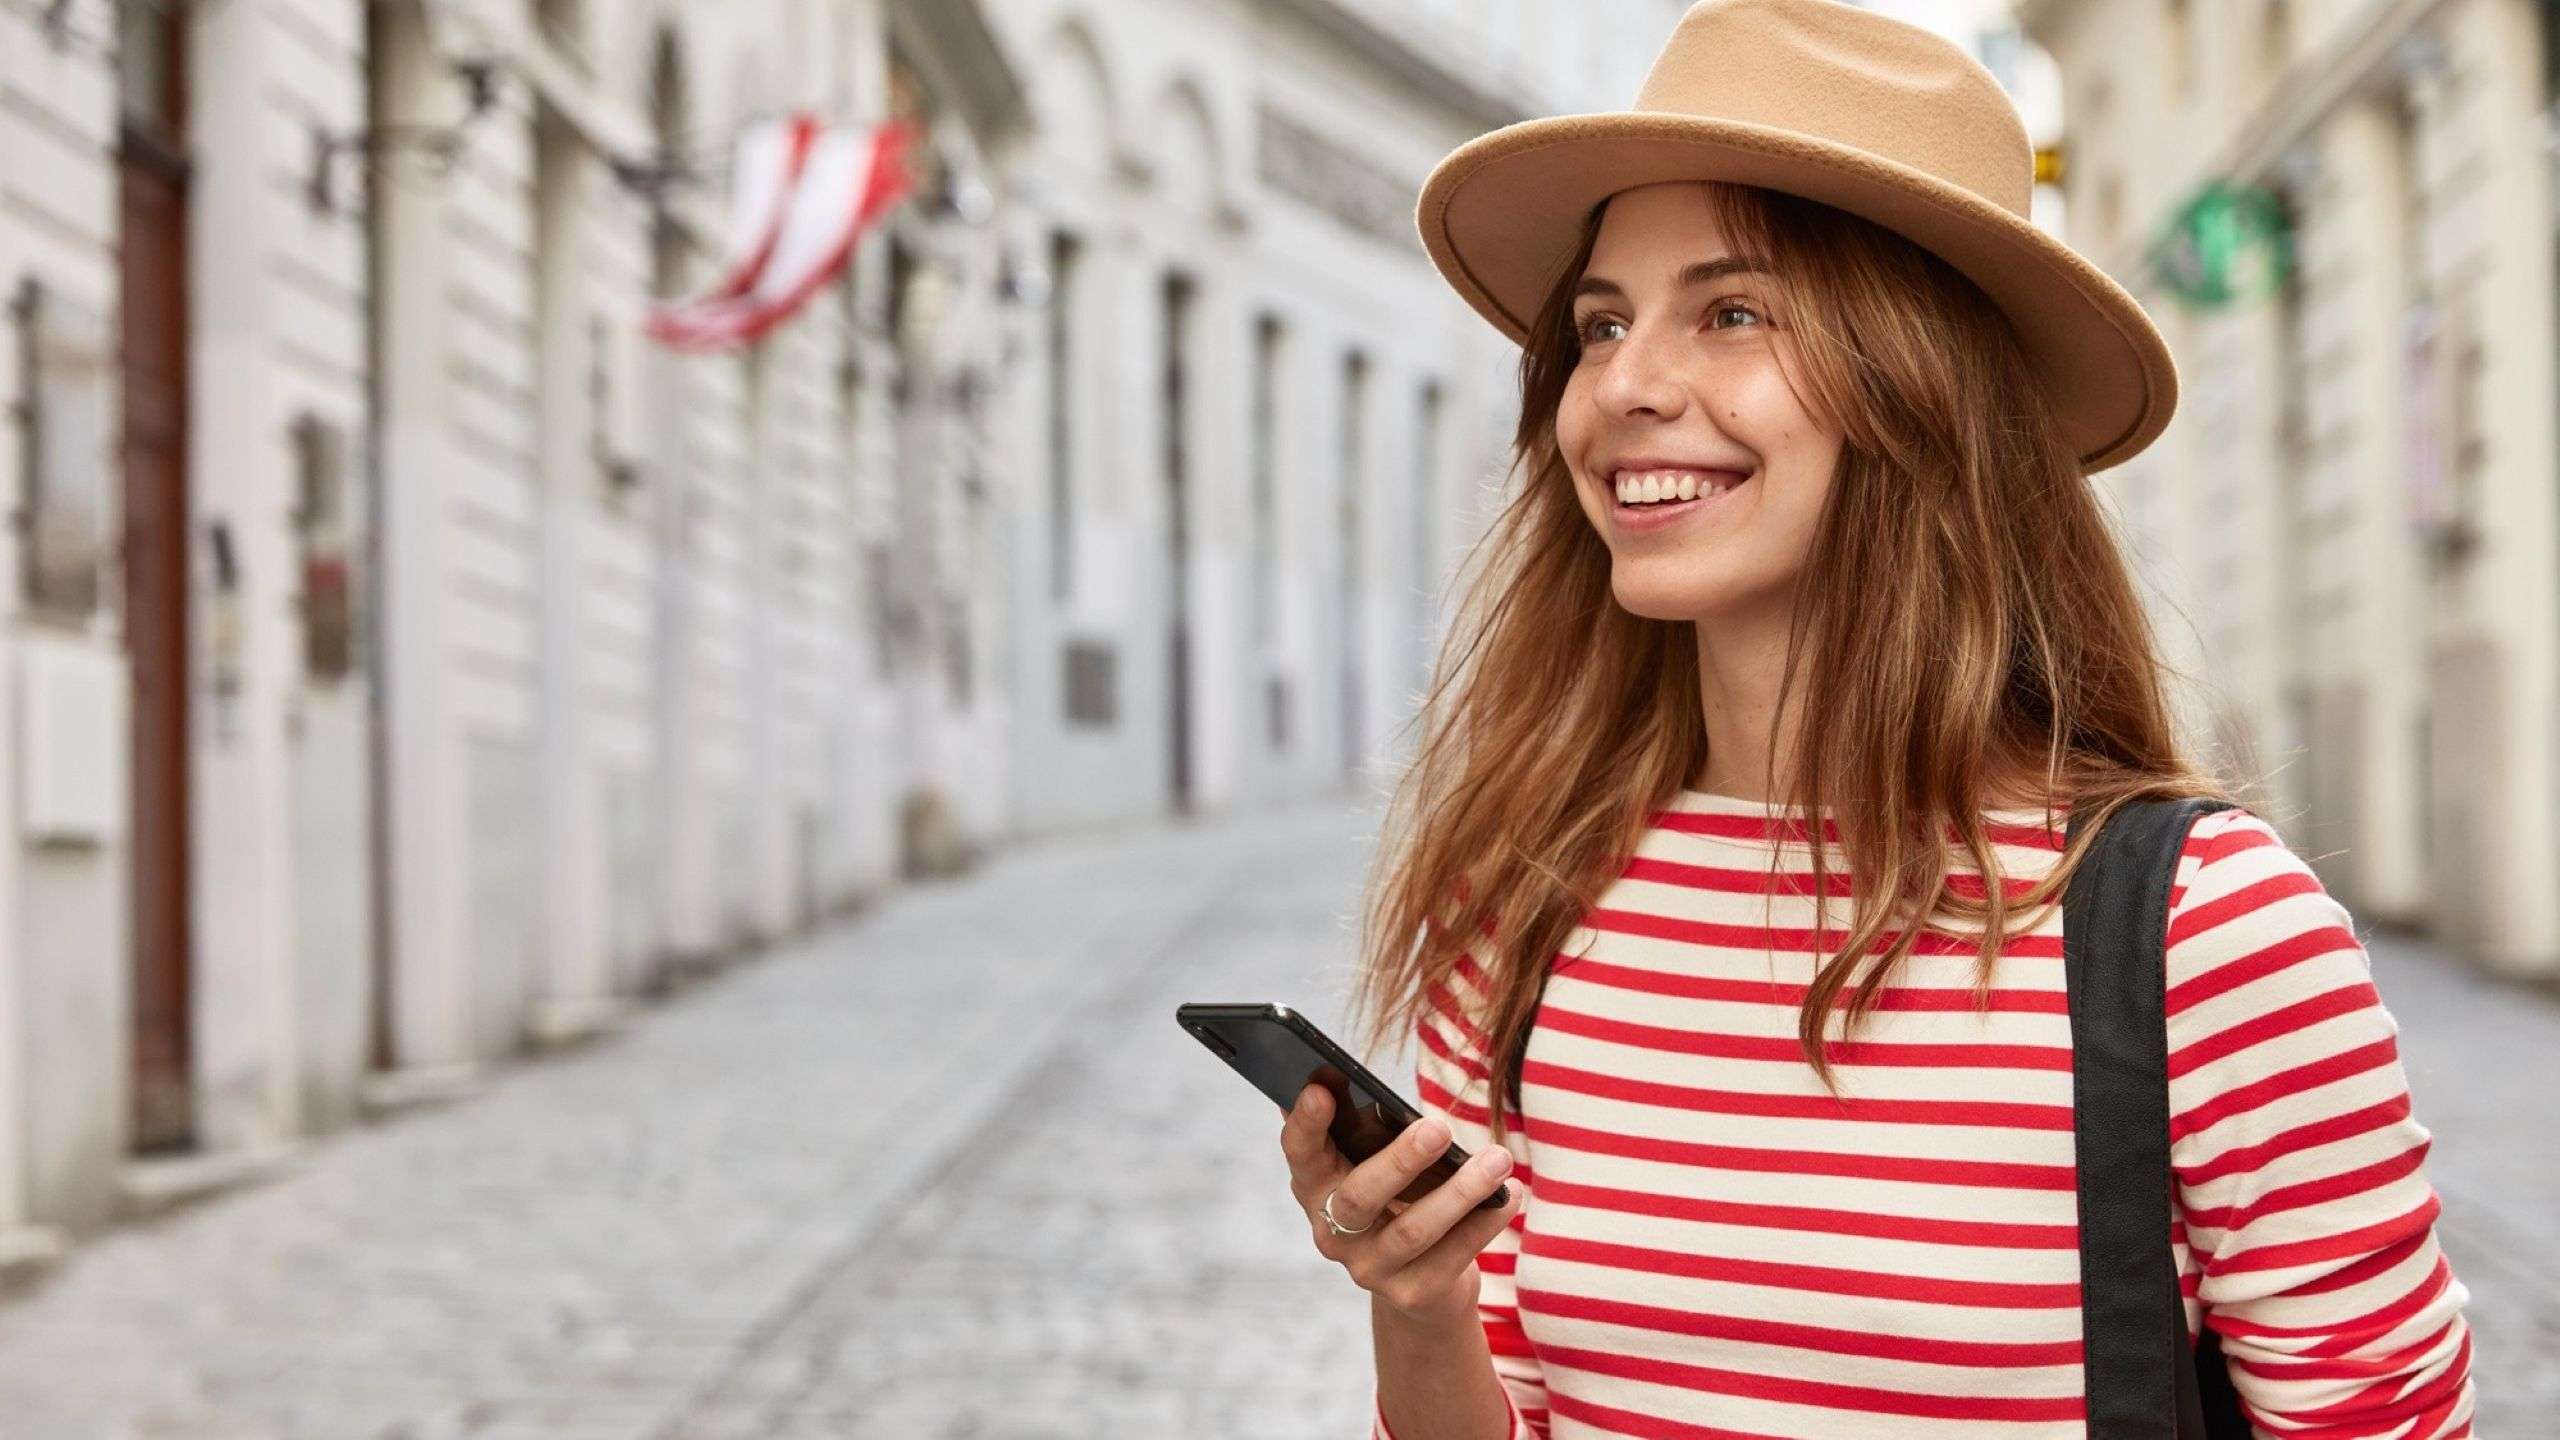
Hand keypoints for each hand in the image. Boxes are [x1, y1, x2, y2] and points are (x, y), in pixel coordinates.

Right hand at [1278, 1080, 1521, 1324]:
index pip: (1300, 1153)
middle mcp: (1333, 1233)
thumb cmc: (1399, 1197)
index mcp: (1316, 1188)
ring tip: (1499, 1159)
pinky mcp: (1413, 1294)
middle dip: (1401, 1160)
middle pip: (1360, 1197)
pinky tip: (1511, 1192)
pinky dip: (1485, 1222)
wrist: (1421, 1283)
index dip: (1306, 1123)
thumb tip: (1350, 1076)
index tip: (1321, 1087)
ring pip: (1414, 1230)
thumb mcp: (1375, 1162)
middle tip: (1439, 1128)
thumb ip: (1363, 1129)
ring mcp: (1370, 1269)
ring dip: (1461, 1191)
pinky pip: (1454, 1256)